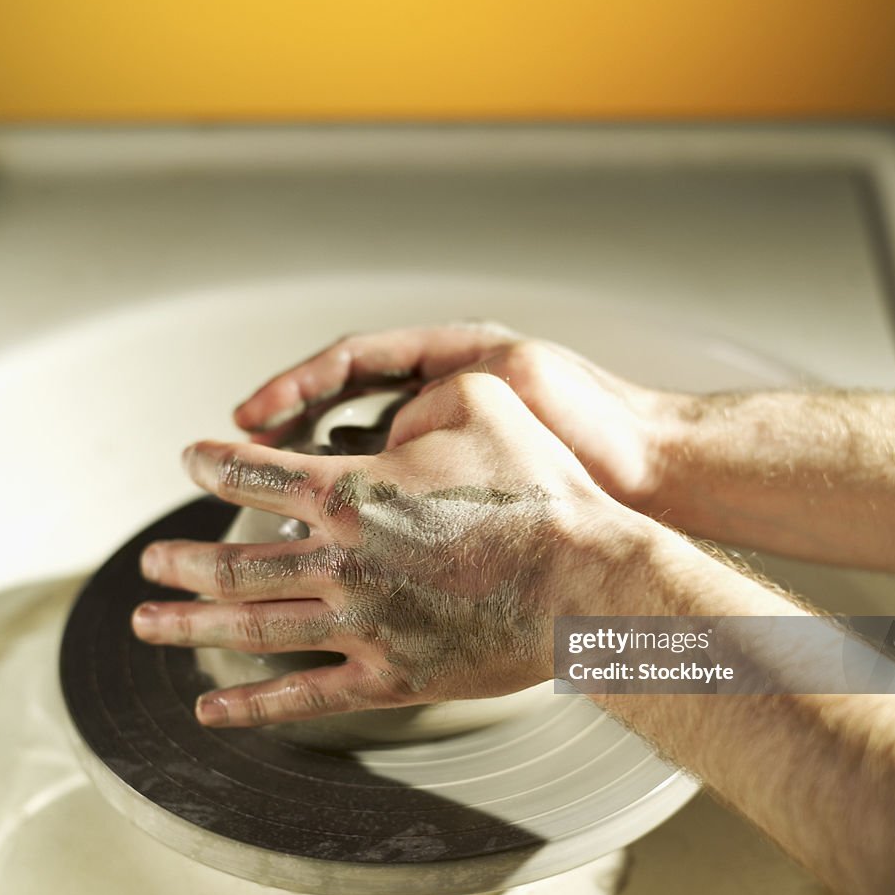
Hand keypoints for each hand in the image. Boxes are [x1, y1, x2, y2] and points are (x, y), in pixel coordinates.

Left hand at [133, 374, 648, 727]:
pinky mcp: (390, 676)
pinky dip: (250, 705)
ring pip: (250, 628)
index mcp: (352, 490)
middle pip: (233, 562)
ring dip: (189, 626)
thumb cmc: (541, 488)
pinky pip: (303, 695)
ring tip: (147, 624)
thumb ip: (420, 396)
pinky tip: (209, 710)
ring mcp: (360, 624)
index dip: (212, 463)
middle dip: (180, 560)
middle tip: (149, 563)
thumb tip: (390, 410)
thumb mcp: (483, 401)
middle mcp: (340, 560)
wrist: (585, 581)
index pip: (254, 474)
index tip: (191, 461)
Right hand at [233, 323, 681, 509]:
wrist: (653, 471)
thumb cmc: (598, 421)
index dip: (296, 386)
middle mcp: (444, 400)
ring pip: (363, 456)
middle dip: (290, 431)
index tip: (251, 416)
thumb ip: (450, 395)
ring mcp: (452, 444)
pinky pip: (397, 494)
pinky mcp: (465, 489)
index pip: (353, 360)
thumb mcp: (518, 384)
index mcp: (453, 360)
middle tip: (241, 460)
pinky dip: (366, 510)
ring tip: (278, 506)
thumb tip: (391, 436)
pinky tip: (343, 535)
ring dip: (320, 477)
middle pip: (344, 407)